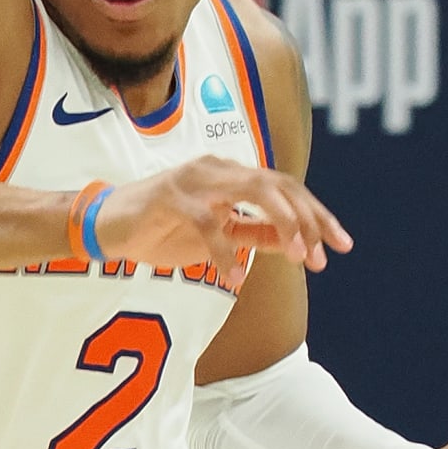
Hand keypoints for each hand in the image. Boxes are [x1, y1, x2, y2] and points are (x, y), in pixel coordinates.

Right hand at [88, 155, 352, 283]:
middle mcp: (219, 170)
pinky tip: (233, 278)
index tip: (341, 246)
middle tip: (322, 257)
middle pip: (278, 185)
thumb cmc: (162, 230)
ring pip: (253, 190)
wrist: (107, 228)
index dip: (317, 215)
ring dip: (281, 224)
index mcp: (233, 176)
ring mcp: (194, 179)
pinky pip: (208, 222)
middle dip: (308, 219)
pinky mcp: (169, 197)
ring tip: (297, 257)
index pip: (287, 188)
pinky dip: (225, 251)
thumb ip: (254, 234)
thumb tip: (296, 244)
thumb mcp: (218, 235)